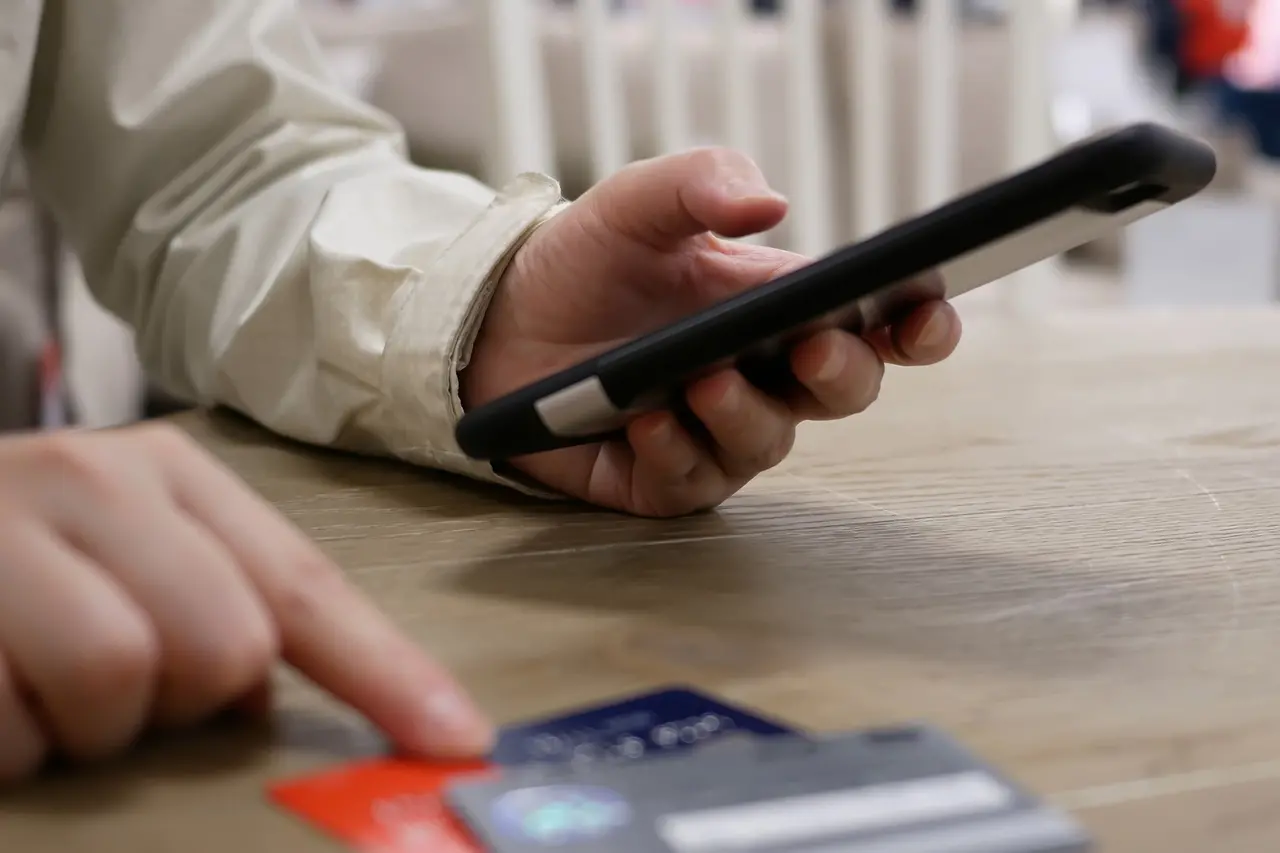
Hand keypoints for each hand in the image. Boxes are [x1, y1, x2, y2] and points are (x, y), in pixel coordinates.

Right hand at [0, 424, 491, 782]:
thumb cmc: (16, 548)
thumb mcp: (132, 547)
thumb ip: (221, 602)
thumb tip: (277, 707)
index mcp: (173, 474)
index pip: (306, 588)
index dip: (388, 674)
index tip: (458, 742)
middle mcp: (94, 482)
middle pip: (222, 649)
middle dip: (179, 702)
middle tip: (116, 682)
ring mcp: (3, 532)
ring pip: (117, 684)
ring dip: (81, 727)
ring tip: (33, 684)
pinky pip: (10, 730)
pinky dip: (3, 743)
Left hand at [462, 148, 961, 516]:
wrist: (497, 322)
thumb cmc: (583, 262)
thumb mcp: (636, 201)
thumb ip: (701, 182)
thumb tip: (771, 202)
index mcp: (779, 308)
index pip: (875, 326)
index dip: (919, 325)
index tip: (926, 312)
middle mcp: (763, 376)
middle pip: (843, 391)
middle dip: (840, 371)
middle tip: (808, 345)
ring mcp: (717, 431)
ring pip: (769, 442)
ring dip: (744, 413)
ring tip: (702, 379)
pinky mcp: (664, 477)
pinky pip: (693, 481)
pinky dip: (675, 451)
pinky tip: (647, 420)